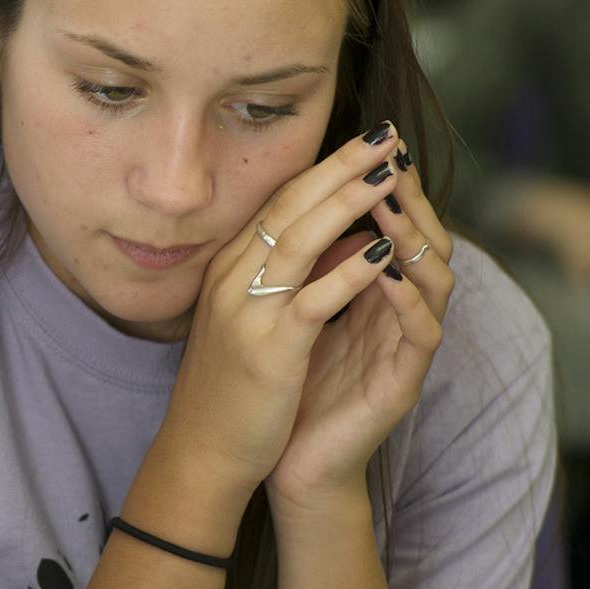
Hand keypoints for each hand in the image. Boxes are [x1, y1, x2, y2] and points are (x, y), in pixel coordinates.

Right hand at [155, 123, 407, 493]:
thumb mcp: (252, 320)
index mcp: (228, 271)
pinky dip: (348, 270)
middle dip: (340, 167)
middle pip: (290, 206)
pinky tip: (382, 250)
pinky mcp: (270, 350)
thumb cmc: (230, 390)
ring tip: (389, 174)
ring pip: (300, 240)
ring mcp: (247, 313)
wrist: (201, 452)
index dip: (324, 168)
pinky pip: (313, 299)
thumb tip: (342, 236)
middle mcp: (232, 281)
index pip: (278, 202)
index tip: (365, 142)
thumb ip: (287, 276)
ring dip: (348, 201)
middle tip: (384, 136)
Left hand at [269, 147, 452, 508]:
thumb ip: (317, 265)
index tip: (370, 140)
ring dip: (413, 240)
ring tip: (390, 205)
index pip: (396, 225)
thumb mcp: (298, 310)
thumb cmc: (291, 385)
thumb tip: (310, 201)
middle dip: (411, 198)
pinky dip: (406, 300)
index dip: (388, 185)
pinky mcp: (404, 384)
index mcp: (376, 293)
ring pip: (435, 281)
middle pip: (427, 241)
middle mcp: (401, 314)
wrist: (284, 459)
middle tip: (391, 158)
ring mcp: (407, 348)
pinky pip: (421, 334)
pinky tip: (387, 273)